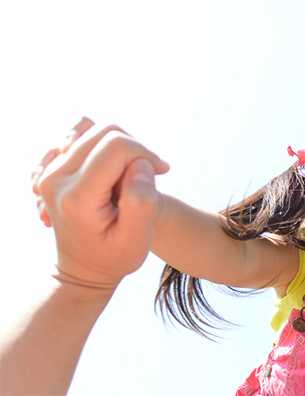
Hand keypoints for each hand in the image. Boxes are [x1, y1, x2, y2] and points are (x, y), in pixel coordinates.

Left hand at [33, 117, 169, 287]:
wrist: (84, 268)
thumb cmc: (115, 256)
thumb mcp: (137, 240)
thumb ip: (141, 202)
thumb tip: (141, 165)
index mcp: (77, 197)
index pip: (117, 147)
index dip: (146, 154)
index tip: (160, 174)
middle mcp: (56, 178)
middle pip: (105, 133)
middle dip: (135, 149)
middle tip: (147, 175)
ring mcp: (50, 170)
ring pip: (94, 129)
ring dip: (120, 146)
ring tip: (129, 174)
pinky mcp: (52, 165)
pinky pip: (80, 134)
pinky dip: (102, 144)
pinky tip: (112, 168)